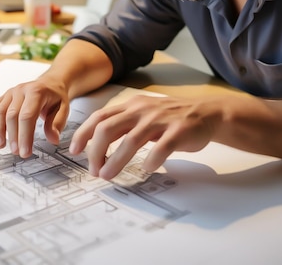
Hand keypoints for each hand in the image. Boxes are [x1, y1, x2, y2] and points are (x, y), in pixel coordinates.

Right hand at [0, 78, 69, 157]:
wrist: (50, 83)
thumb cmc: (56, 97)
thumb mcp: (64, 108)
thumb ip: (57, 123)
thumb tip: (53, 139)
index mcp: (36, 92)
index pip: (27, 116)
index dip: (25, 136)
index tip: (25, 152)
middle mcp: (21, 90)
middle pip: (12, 115)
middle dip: (13, 136)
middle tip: (16, 152)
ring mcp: (10, 92)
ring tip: (0, 146)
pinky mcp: (4, 96)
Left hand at [69, 94, 217, 179]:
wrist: (206, 113)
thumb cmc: (170, 118)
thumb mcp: (142, 113)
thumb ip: (122, 124)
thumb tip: (95, 145)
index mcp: (131, 106)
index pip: (99, 117)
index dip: (83, 134)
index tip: (74, 151)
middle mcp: (142, 110)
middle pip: (108, 129)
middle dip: (95, 151)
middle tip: (93, 170)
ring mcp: (160, 120)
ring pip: (131, 140)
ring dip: (116, 160)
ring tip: (107, 175)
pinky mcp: (179, 131)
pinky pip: (161, 147)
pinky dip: (151, 160)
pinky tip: (147, 169)